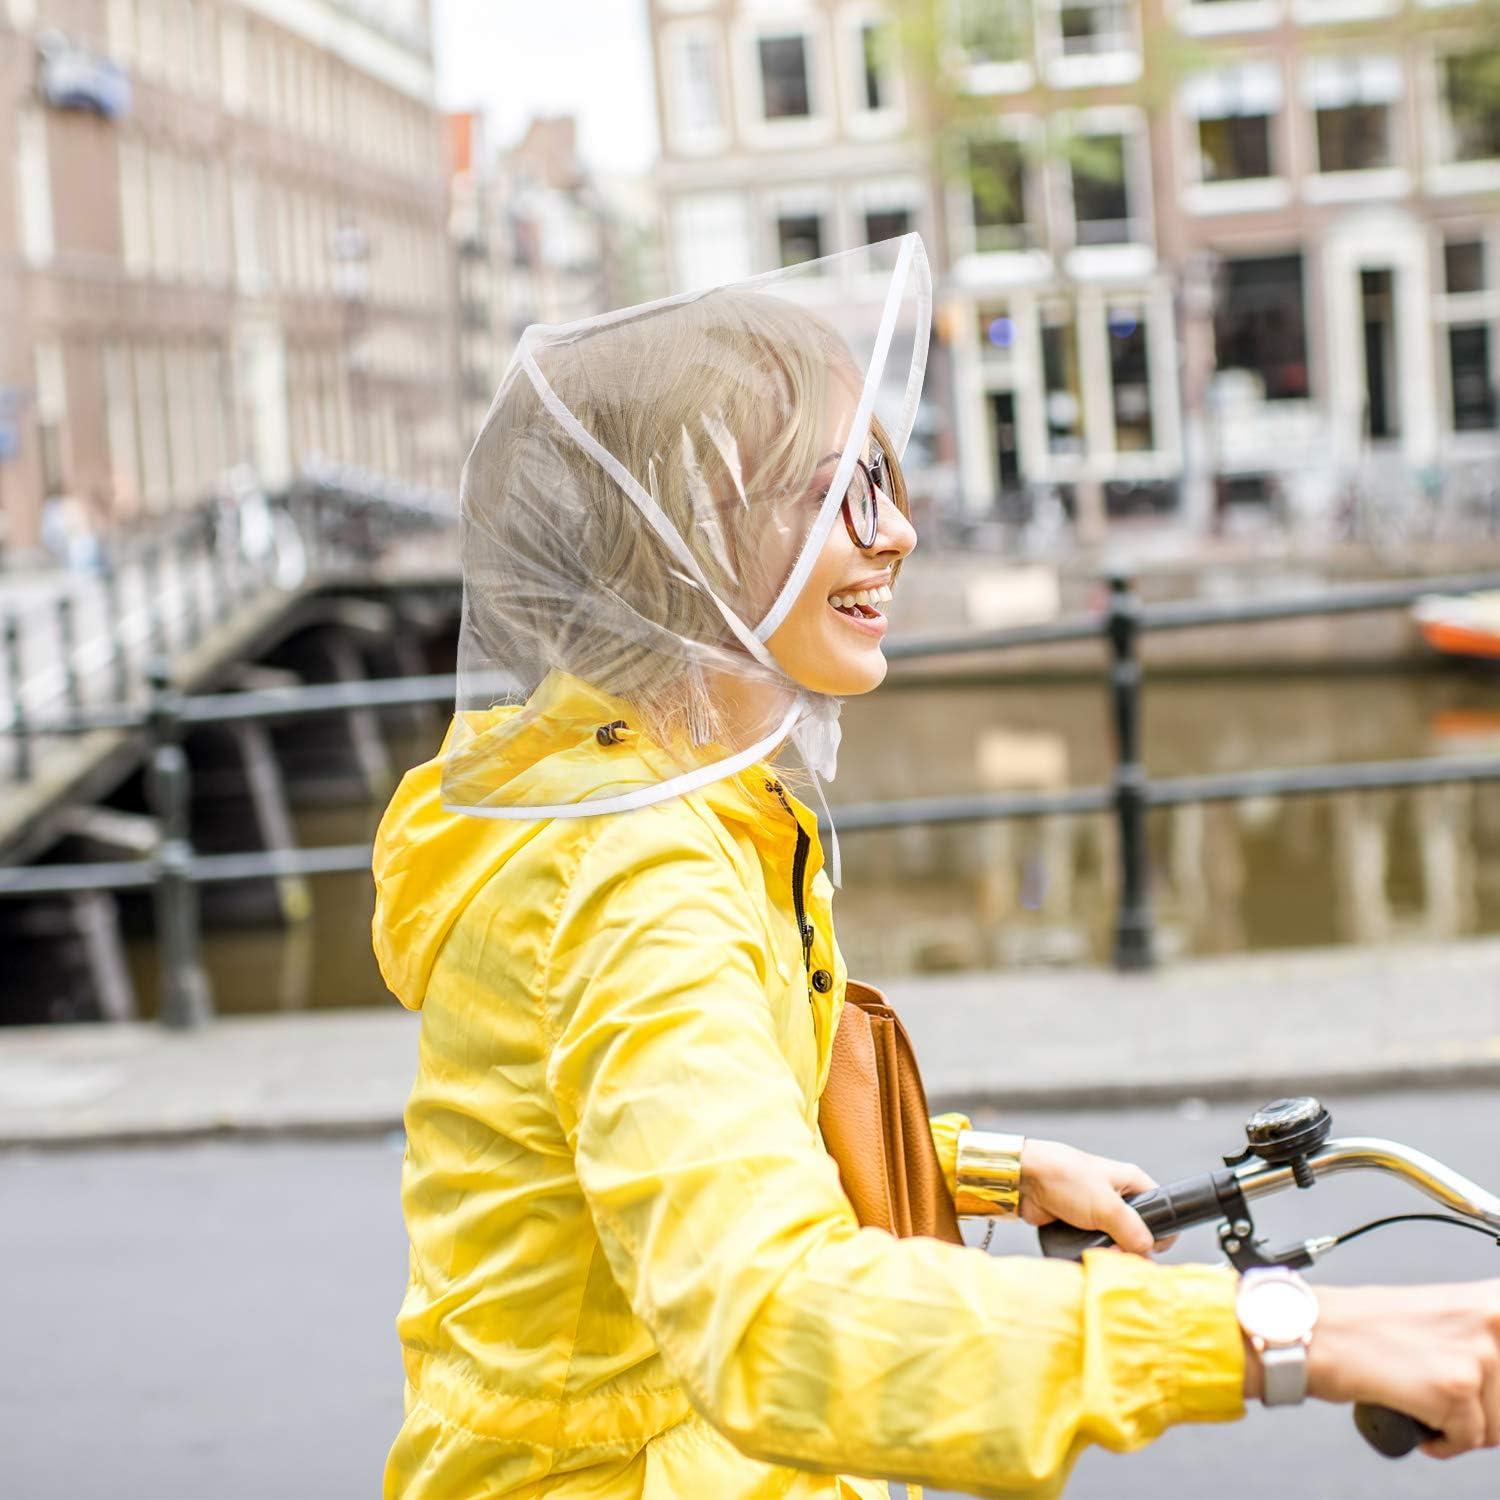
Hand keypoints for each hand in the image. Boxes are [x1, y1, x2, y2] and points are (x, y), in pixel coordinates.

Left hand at [1018, 1138, 1165, 1256]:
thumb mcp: (1106, 1205)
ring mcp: (1098, 1211)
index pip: (1161, 1209)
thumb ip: (1132, 1231)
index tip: (1148, 1250)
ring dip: (1110, 1253)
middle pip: (1138, 1232)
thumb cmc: (1065, 1179)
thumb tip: (1146, 1252)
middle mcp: (1117, 1197)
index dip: (1160, 1232)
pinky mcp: (1079, 1224)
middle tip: (1118, 1254)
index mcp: (1131, 1183)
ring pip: (1116, 1241)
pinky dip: (1093, 1254)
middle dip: (1131, 1248)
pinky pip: (1094, 1245)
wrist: (1024, 1179)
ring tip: (1101, 1257)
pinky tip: (1088, 1258)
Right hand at [1305, 1281, 1499, 1457]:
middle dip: (1481, 1408)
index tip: (1480, 1382)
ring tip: (1423, 1401)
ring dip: (1461, 1426)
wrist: (1313, 1330)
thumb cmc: (1361, 1324)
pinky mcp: (1453, 1392)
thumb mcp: (1439, 1314)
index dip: (1497, 1380)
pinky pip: (1466, 1442)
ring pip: (1496, 1426)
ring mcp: (1474, 1357)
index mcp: (1488, 1301)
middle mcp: (1490, 1322)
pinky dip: (1439, 1442)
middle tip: (1443, 1394)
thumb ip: (1479, 1335)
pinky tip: (1412, 1413)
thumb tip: (1499, 1375)